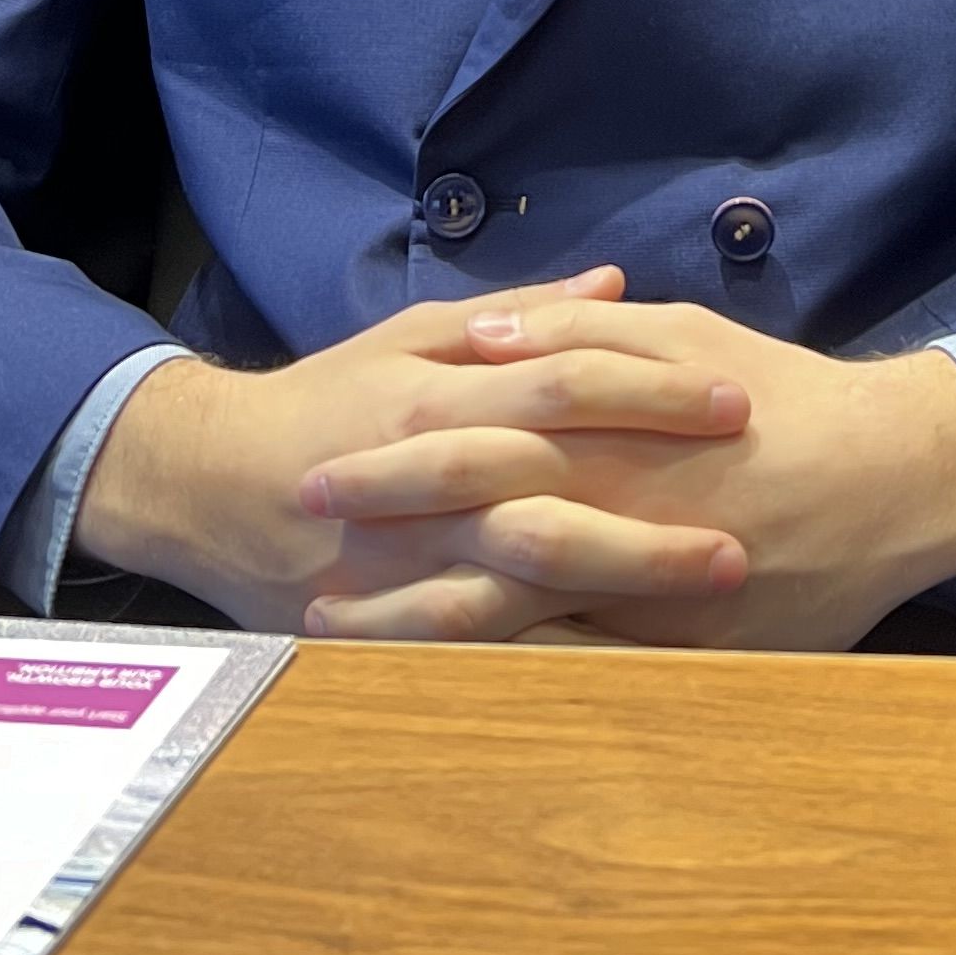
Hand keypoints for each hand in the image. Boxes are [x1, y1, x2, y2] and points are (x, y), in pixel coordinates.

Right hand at [72, 269, 755, 629]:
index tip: (739, 403)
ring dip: (618, 594)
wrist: (206, 484)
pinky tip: (629, 671)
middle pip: (556, 494)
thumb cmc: (325, 401)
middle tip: (749, 526)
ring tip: (709, 603)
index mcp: (439, 399)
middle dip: (654, 515)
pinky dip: (552, 661)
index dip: (655, 392)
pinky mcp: (389, 627)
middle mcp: (427, 484)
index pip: (566, 385)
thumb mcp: (410, 336)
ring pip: (522, 585)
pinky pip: (481, 652)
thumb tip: (613, 283)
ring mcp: (407, 566)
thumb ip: (517, 315)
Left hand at [294, 293, 955, 651]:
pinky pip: (572, 672)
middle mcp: (614, 517)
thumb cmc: (782, 395)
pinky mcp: (675, 652)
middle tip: (303, 565)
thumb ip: (579, 329)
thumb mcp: (682, 334)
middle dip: (382, 556)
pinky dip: (498, 678)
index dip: (391, 465)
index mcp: (606, 432)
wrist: (895, 477)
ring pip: (509, 622)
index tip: (320, 471)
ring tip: (341, 639)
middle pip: (472, 541)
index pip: (472, 450)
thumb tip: (489, 333)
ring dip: (416, 630)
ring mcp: (642, 597)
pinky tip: (437, 688)